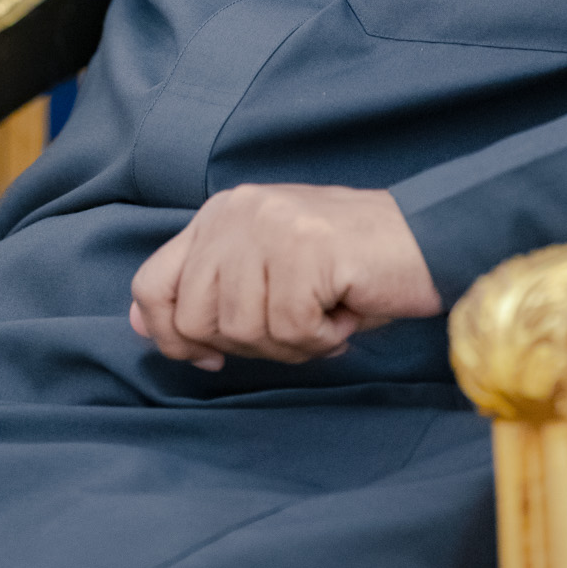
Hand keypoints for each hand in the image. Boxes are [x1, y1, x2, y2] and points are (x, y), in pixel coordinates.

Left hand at [129, 182, 441, 369]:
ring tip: (325, 313)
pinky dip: (323, 338)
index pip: (150, 284)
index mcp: (219, 215)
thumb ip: (207, 292)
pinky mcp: (305, 246)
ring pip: (243, 329)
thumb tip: (142, 324)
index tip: (212, 355)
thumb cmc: (347, 270)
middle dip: (246, 344)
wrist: (424, 243)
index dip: (170, 335)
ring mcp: (268, 225)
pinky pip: (291, 329)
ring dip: (291, 342)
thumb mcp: (265, 275)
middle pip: (193, 318)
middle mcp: (235, 212)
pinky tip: (344, 311)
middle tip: (296, 325)